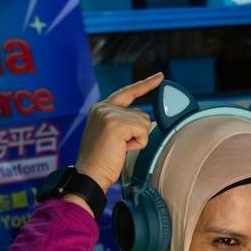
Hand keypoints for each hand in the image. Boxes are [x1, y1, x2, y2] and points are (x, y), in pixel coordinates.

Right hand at [75, 72, 164, 190]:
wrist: (90, 174)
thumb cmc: (102, 160)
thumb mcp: (112, 134)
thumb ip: (124, 122)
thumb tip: (146, 120)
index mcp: (101, 108)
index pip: (128, 92)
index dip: (146, 85)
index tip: (160, 77)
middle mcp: (104, 107)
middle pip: (142, 114)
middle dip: (138, 133)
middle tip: (119, 146)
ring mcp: (109, 113)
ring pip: (145, 123)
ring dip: (138, 139)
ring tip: (119, 147)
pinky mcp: (116, 123)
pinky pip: (143, 131)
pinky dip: (138, 143)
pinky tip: (122, 148)